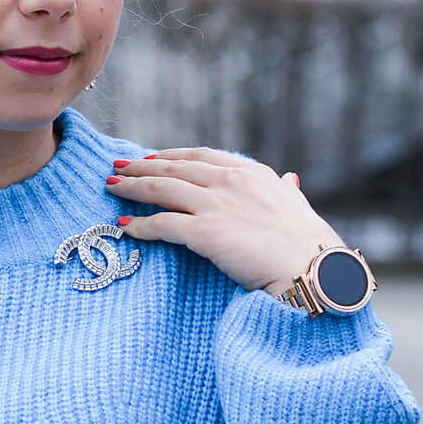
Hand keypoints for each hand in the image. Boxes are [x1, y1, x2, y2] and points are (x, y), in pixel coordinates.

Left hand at [105, 148, 343, 297]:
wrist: (311, 267)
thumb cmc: (308, 244)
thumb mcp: (298, 206)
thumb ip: (288, 192)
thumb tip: (290, 181)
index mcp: (250, 172)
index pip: (201, 155)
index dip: (171, 156)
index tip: (150, 159)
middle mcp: (230, 181)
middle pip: (174, 167)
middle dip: (141, 167)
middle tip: (117, 168)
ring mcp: (216, 205)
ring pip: (162, 189)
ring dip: (132, 187)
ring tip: (111, 187)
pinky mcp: (205, 233)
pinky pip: (163, 224)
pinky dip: (141, 225)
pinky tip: (127, 228)